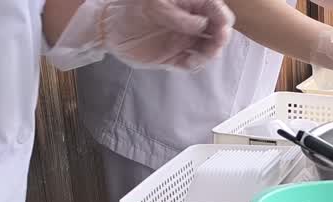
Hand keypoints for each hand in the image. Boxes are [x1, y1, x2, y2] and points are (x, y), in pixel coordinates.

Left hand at [98, 0, 234, 69]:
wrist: (111, 30)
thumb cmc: (131, 10)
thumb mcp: (155, 4)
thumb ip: (178, 15)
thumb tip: (201, 24)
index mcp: (188, 5)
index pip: (214, 9)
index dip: (222, 16)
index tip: (222, 24)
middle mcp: (190, 24)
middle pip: (216, 30)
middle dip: (220, 36)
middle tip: (217, 41)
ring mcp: (183, 41)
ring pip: (207, 48)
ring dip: (210, 52)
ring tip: (202, 54)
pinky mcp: (174, 58)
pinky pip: (192, 63)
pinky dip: (195, 64)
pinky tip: (189, 61)